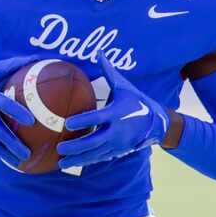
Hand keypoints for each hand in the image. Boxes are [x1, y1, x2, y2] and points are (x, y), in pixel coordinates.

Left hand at [58, 53, 168, 168]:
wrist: (156, 122)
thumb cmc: (136, 100)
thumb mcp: (124, 86)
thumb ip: (109, 72)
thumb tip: (99, 52)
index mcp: (117, 113)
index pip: (97, 118)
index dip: (83, 121)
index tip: (67, 123)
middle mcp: (117, 130)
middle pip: (94, 141)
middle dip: (76, 146)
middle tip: (60, 147)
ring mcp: (118, 143)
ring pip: (96, 153)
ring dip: (78, 158)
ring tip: (61, 162)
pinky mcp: (117, 151)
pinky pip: (99, 158)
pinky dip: (85, 162)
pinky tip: (71, 164)